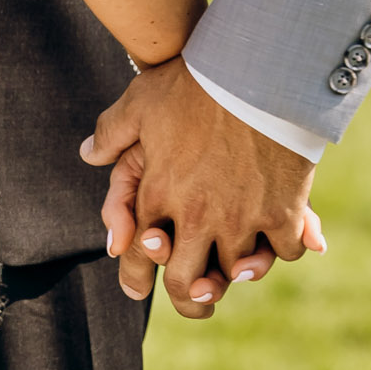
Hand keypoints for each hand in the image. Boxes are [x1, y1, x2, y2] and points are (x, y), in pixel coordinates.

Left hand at [83, 60, 322, 318]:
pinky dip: (281, 249)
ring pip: (236, 271)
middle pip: (188, 281)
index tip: (140, 289)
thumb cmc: (194, 82)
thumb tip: (88, 153)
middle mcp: (196, 216)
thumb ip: (112, 131)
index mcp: (158, 195)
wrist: (255, 69)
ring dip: (235, 274)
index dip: (138, 277)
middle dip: (190, 298)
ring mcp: (241, 218)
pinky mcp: (282, 210)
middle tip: (197, 300)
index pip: (140, 255)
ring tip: (237, 273)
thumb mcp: (141, 101)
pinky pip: (282, 250)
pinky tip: (279, 241)